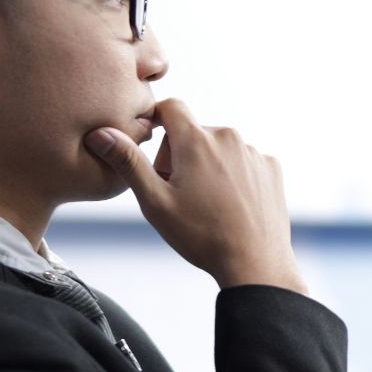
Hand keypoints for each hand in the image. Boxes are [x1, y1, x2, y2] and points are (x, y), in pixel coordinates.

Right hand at [83, 99, 306, 293]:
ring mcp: (252, 152)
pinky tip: (231, 206)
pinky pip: (243, 162)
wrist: (254, 264)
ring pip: (218, 149)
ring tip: (207, 205)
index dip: (156, 122)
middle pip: (193, 133)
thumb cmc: (201, 236)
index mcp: (196, 140)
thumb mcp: (155, 202)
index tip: (152, 148)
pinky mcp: (270, 168)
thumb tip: (101, 133)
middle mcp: (228, 136)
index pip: (170, 107)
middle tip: (178, 195)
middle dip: (180, 156)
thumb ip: (128, 162)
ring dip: (207, 167)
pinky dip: (234, 177)